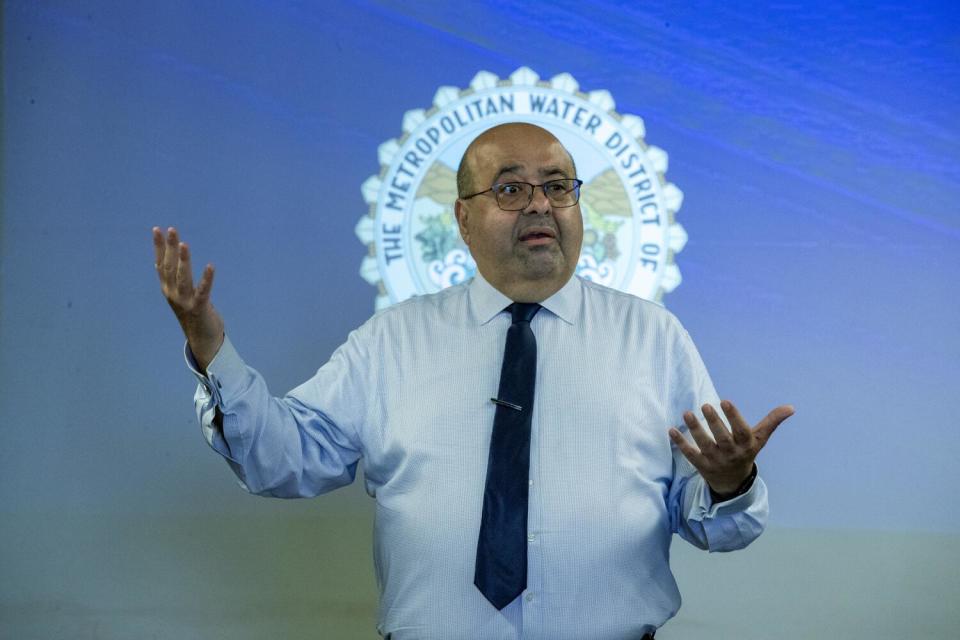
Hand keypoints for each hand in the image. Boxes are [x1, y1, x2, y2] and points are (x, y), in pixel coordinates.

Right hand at [152, 226, 224, 369]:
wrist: (202, 339)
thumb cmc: (194, 312)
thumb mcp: (181, 294)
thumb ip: (177, 279)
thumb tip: (173, 258)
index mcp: (167, 289)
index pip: (160, 264)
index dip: (158, 247)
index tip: (157, 229)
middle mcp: (172, 294)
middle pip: (170, 267)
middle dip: (170, 248)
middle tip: (172, 230)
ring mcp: (185, 301)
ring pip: (183, 278)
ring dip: (183, 260)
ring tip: (184, 244)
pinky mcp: (200, 308)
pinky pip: (203, 291)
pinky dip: (207, 279)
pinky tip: (211, 266)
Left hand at [668, 400, 793, 495]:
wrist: (734, 483)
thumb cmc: (746, 452)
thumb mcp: (760, 439)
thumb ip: (772, 422)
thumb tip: (791, 407)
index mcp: (746, 445)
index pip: (741, 431)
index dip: (734, 416)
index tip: (725, 400)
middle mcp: (731, 454)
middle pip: (722, 438)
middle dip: (714, 422)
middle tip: (705, 405)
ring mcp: (715, 461)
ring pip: (704, 444)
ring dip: (695, 429)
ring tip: (687, 413)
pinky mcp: (701, 466)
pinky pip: (690, 454)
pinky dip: (680, 443)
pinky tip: (671, 430)